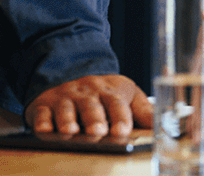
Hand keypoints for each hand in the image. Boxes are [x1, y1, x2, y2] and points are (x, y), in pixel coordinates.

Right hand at [26, 74, 151, 137]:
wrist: (70, 70)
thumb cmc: (103, 91)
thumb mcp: (127, 94)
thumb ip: (143, 110)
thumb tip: (162, 125)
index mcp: (110, 91)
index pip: (118, 104)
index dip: (121, 117)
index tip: (123, 130)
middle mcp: (88, 93)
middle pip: (92, 106)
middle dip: (95, 119)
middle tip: (98, 131)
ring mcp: (65, 97)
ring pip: (66, 109)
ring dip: (68, 121)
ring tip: (71, 132)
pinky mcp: (43, 104)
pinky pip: (41, 113)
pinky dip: (42, 122)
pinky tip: (44, 130)